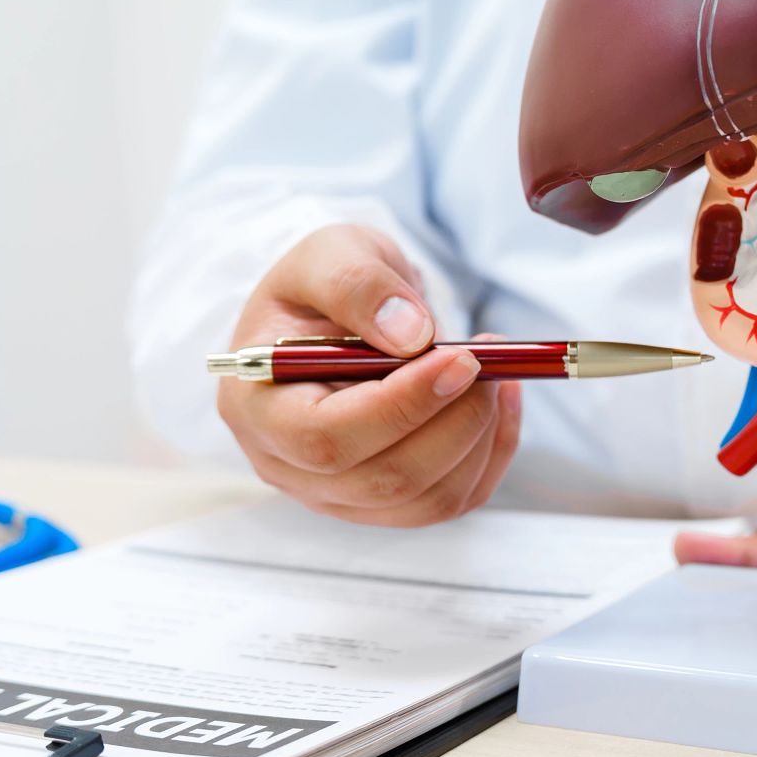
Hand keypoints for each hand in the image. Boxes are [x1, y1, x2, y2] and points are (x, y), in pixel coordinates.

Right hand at [218, 224, 520, 526]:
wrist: (337, 314)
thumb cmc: (323, 287)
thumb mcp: (330, 253)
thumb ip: (357, 284)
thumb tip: (411, 335)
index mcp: (256, 406)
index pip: (325, 438)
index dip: (400, 406)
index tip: (460, 360)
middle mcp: (289, 465)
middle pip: (384, 478)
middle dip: (454, 421)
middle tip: (489, 360)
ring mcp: (338, 494)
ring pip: (428, 499)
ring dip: (480, 436)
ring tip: (497, 371)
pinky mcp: (387, 503)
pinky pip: (455, 500)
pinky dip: (491, 452)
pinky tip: (500, 400)